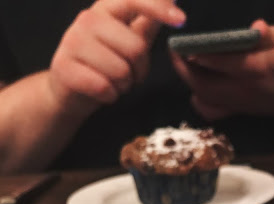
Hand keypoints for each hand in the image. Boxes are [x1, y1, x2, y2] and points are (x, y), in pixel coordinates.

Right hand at [48, 0, 185, 113]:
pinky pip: (104, 88)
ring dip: (123, 86)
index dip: (158, 7)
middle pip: (136, 48)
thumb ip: (146, 22)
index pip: (134, 0)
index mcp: (105, 10)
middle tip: (128, 75)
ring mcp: (73, 42)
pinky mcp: (64, 67)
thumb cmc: (102, 65)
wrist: (68, 92)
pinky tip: (101, 92)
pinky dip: (109, 96)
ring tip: (111, 82)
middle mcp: (87, 20)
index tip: (181, 19)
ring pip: (121, 71)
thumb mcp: (125, 41)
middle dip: (139, 71)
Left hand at [170, 19, 273, 120]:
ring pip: (206, 97)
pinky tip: (194, 85)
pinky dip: (198, 99)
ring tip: (179, 61)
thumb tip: (256, 26)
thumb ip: (269, 34)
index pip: (230, 64)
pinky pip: (211, 111)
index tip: (186, 45)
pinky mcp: (236, 110)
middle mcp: (247, 89)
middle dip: (186, 69)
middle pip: (209, 85)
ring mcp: (240, 103)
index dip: (206, 57)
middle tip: (174, 49)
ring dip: (189, 80)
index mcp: (262, 69)